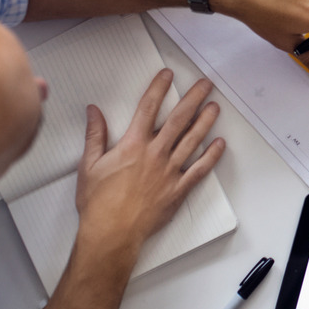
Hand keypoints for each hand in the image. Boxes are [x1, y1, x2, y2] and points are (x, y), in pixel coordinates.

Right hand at [74, 70, 224, 252]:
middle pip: (178, 119)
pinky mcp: (178, 190)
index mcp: (132, 145)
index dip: (159, 88)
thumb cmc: (98, 203)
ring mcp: (170, 172)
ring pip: (193, 140)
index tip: (167, 75)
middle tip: (205, 84)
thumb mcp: (89, 165)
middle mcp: (155, 154)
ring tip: (215, 107)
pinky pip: (200, 170)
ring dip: (205, 121)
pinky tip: (219, 144)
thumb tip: (94, 111)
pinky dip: (211, 156)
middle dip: (193, 98)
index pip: (148, 107)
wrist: (111, 234)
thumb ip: (95, 135)